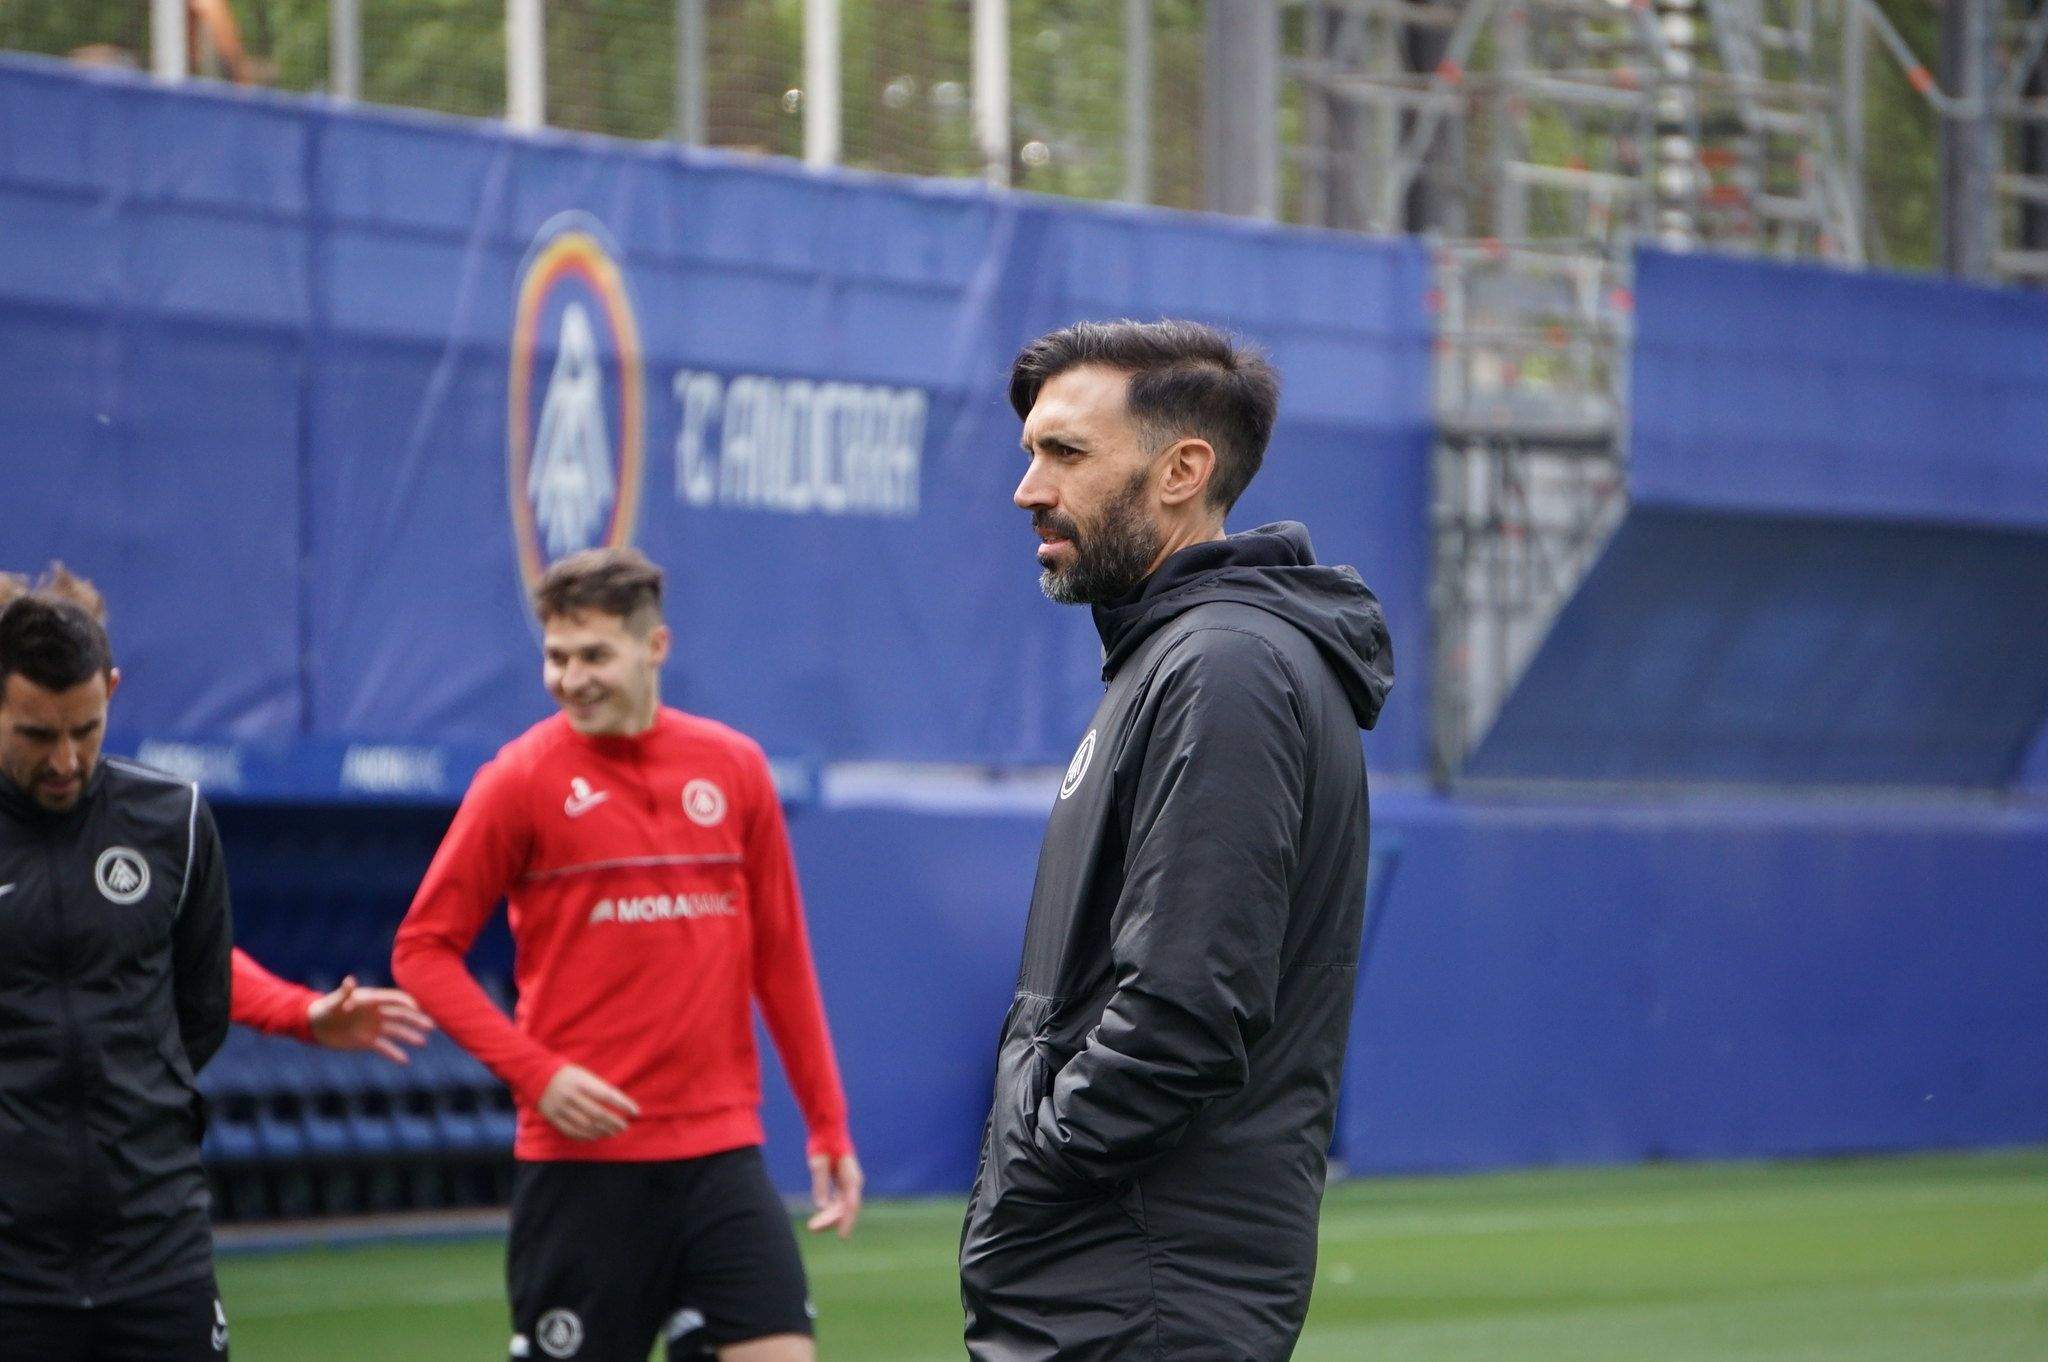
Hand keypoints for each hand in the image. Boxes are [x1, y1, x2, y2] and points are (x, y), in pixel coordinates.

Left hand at [306, 976, 434, 1063]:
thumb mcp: (333, 1002)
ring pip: (396, 1032)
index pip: (395, 999)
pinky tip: (406, 1061)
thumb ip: (344, 993)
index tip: (418, 1009)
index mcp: (371, 1000)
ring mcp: (374, 1027)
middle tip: (431, 1026)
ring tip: (423, 1043)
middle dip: (416, 1020)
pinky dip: (395, 1054)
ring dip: (410, 1036)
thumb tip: (350, 980)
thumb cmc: (324, 1009)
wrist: (315, 1026)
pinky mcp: (368, 1041)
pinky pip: (385, 1048)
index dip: (407, 1003)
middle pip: (401, 1016)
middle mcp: (376, 1013)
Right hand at [537, 1064, 640, 1140]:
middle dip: (614, 1122)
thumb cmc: (566, 1074)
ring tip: (613, 1133)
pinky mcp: (553, 1118)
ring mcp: (561, 1108)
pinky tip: (596, 1136)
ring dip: (602, 1131)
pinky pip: (571, 1131)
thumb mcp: (583, 1074)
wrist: (535, 1075)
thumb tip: (618, 1104)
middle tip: (625, 1126)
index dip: (623, 1104)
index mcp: (581, 1081)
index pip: (607, 1095)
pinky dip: (586, 1136)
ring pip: (586, 1125)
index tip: (635, 1112)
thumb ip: (597, 1088)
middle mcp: (571, 1095)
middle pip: (597, 1113)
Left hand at [806, 1151, 863, 1239]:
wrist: (827, 1128)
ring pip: (841, 1207)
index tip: (842, 1237)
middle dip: (830, 1221)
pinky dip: (829, 1211)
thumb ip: (820, 1183)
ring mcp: (849, 1183)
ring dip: (829, 1218)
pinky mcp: (842, 1183)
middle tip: (812, 1228)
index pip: (851, 1205)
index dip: (847, 1221)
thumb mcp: (818, 1162)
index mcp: (851, 1178)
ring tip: (812, 1227)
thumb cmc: (823, 1143)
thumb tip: (821, 1206)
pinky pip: (838, 1202)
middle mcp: (853, 1183)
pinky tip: (818, 1218)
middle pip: (845, 1209)